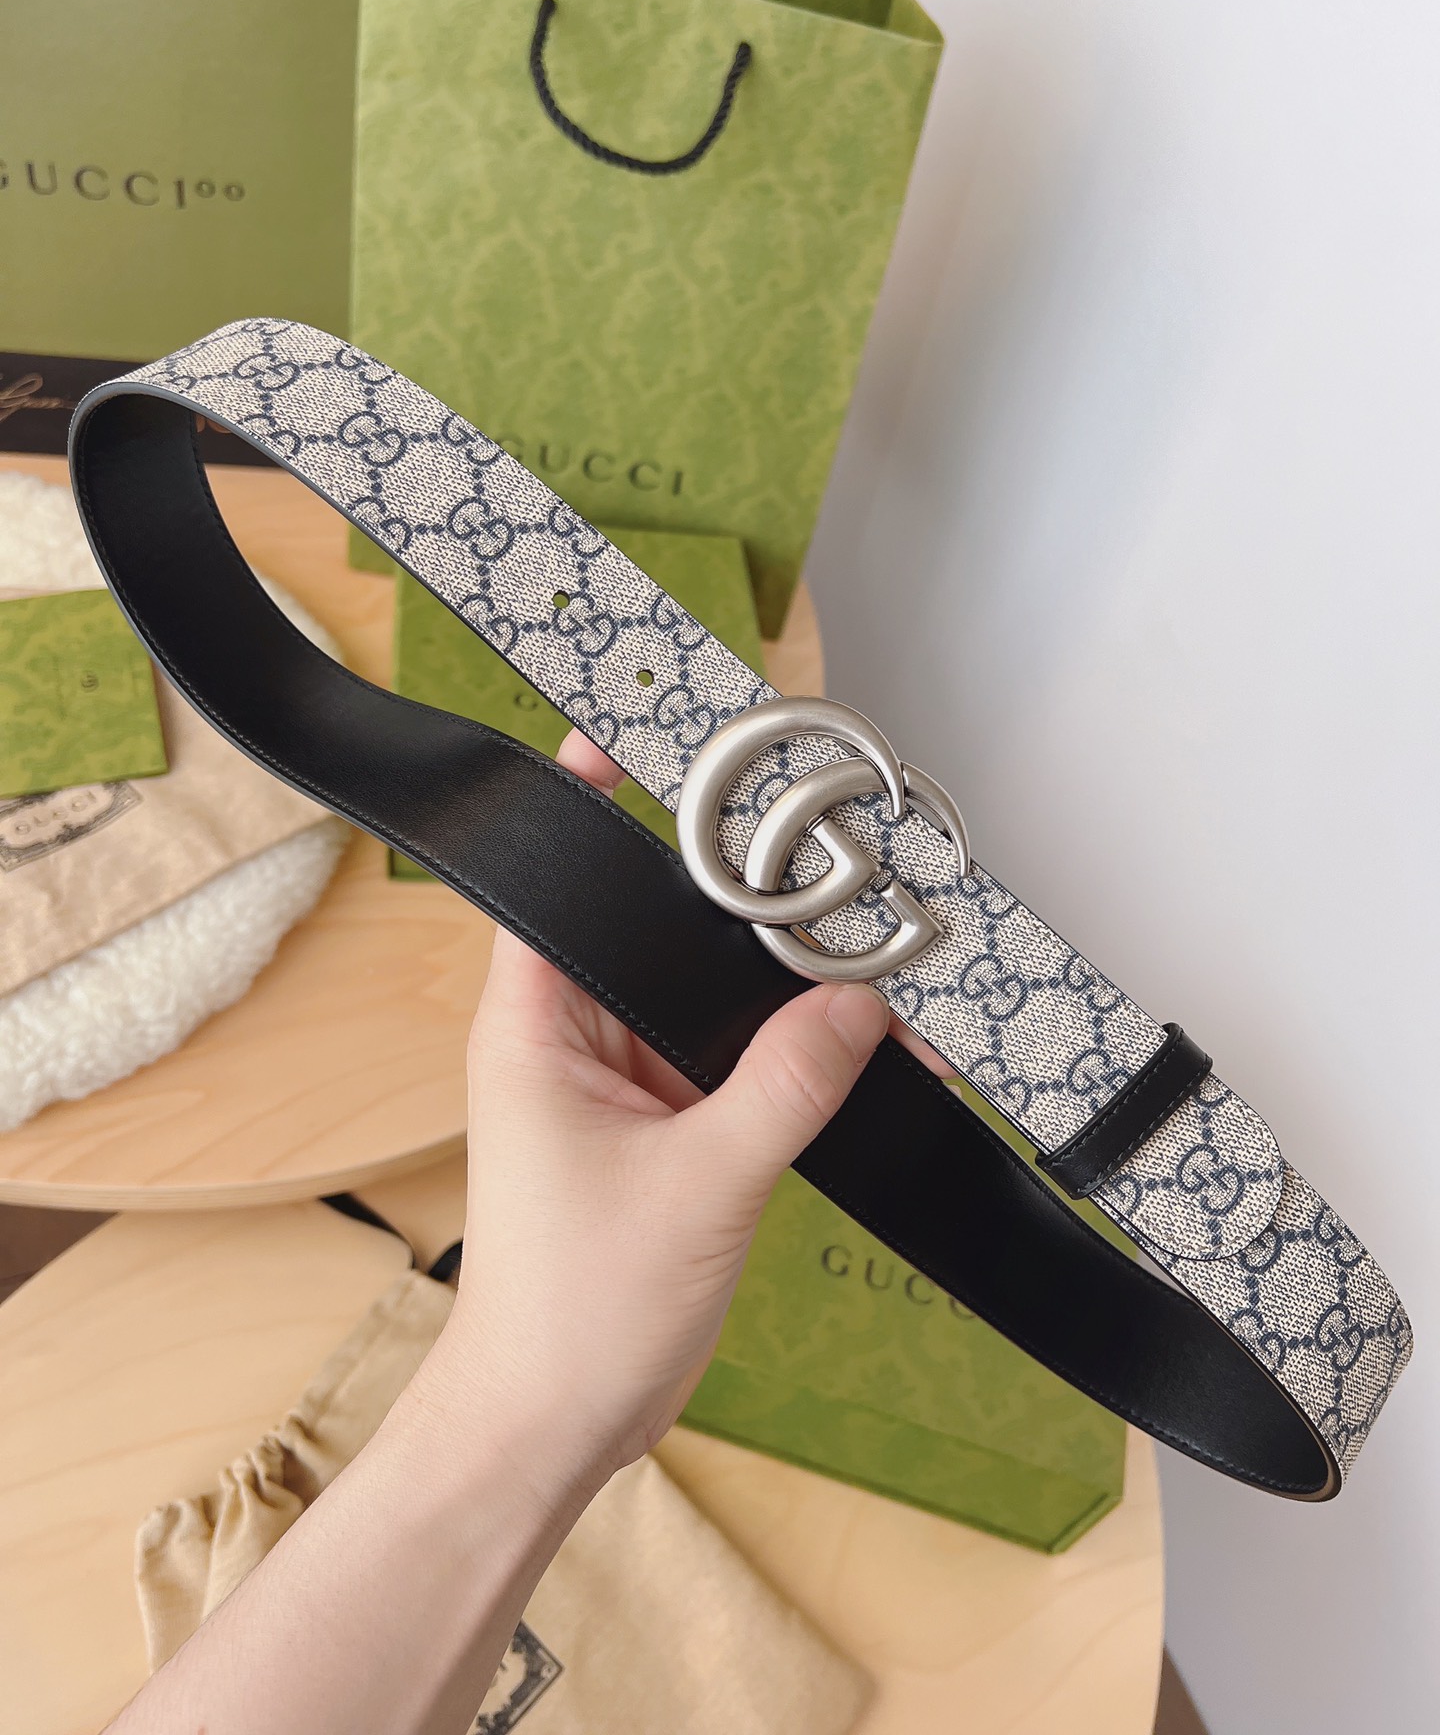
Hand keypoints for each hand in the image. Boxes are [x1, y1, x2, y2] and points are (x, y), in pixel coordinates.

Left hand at [432, 728, 890, 1485]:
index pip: (557, 880)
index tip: (645, 734)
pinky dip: (790, 1055)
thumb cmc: (572, 1312)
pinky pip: (733, 1064)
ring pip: (707, 999)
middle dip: (739, 904)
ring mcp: (621, 1085)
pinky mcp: (665, 1131)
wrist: (556, 1424)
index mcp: (537, 1023)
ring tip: (866, 956)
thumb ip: (787, 1084)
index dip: (595, 805)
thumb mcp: (699, 1185)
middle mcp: (574, 1038)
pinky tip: (862, 1047)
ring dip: (778, 991)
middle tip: (819, 856)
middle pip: (658, 929)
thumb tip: (861, 1007)